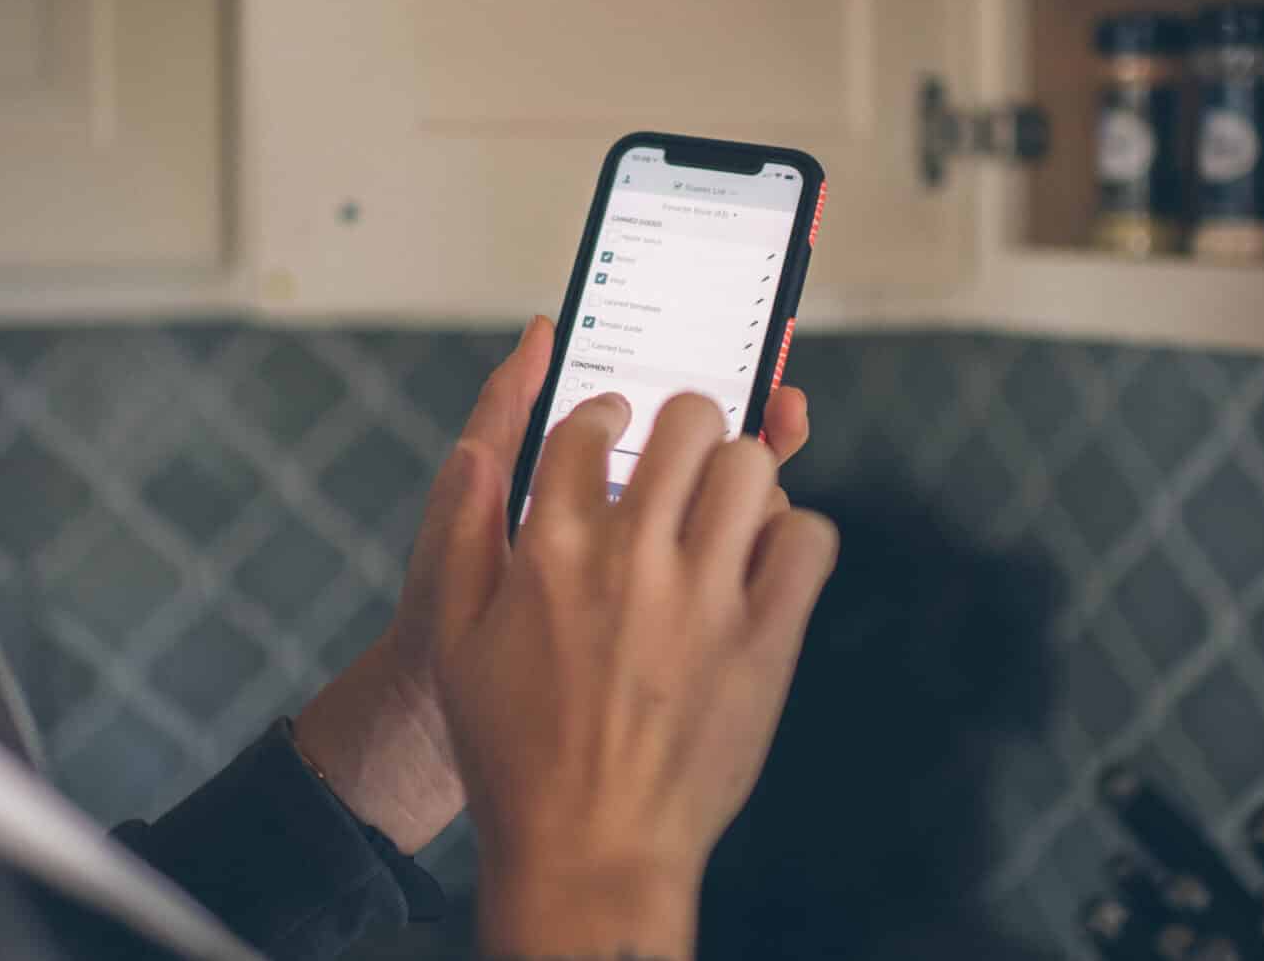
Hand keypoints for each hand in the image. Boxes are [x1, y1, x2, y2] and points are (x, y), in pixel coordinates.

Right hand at [438, 391, 839, 960]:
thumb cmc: (515, 752)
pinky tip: (764, 558)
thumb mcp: (455, 639)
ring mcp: (707, 598)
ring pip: (752, 468)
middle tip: (682, 450)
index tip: (614, 423)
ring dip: (740, 473)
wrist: (590, 852)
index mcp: (552, 549)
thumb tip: (476, 451)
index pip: (588, 425)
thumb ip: (463, 532)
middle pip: (687, 422)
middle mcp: (633, 560)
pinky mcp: (765, 639)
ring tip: (724, 504)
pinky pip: (808, 540)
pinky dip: (793, 535)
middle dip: (685, 420)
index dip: (603, 411)